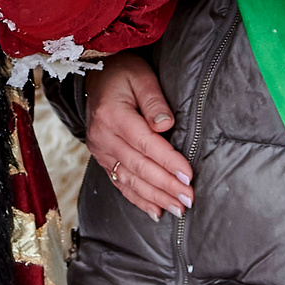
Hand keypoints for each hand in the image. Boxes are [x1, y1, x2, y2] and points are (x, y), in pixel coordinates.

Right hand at [87, 51, 191, 217]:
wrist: (95, 75)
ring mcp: (100, 151)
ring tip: (178, 209)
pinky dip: (138, 199)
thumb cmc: (123, 73)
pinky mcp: (101, 159)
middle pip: (139, 167)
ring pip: (129, 180)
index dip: (168, 162)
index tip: (188, 176)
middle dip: (166, 186)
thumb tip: (166, 125)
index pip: (146, 144)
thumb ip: (154, 101)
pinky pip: (120, 183)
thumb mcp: (141, 77)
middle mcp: (103, 137)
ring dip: (155, 197)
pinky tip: (155, 211)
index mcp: (113, 115)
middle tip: (188, 199)